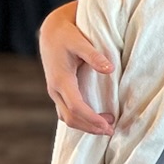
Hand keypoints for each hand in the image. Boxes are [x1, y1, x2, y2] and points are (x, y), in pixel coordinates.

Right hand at [40, 2, 114, 136]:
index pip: (76, 107)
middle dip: (91, 127)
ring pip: (66, 118)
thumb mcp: (80, 42)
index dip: (92, 119)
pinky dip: (80, 120)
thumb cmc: (67, 36)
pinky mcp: (58, 92)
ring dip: (85, 126)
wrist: (51, 33)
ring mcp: (55, 93)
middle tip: (111, 130)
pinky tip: (95, 119)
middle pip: (71, 118)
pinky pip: (66, 113)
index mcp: (61, 80)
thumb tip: (110, 69)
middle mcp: (55, 90)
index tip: (108, 125)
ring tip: (106, 126)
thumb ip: (94, 56)